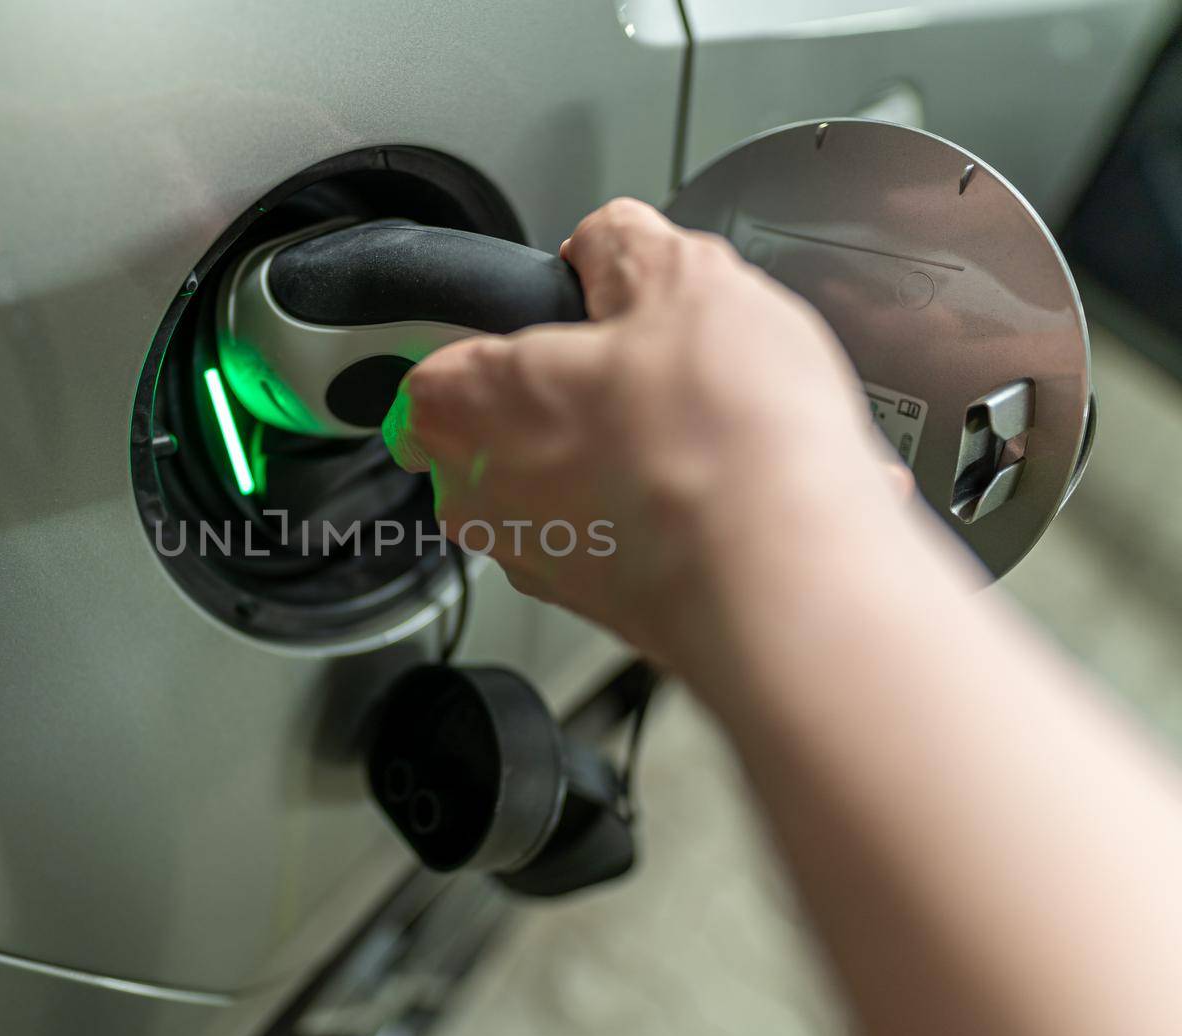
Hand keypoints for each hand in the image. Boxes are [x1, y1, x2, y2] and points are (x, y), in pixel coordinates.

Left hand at [383, 198, 910, 665]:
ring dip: (618, 463)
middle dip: (562, 403)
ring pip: (560, 492)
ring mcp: (542, 566)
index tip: (544, 330)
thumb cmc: (714, 442)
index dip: (493, 342)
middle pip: (496, 434)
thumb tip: (606, 242)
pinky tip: (733, 491)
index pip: (430, 371)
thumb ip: (621, 247)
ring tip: (704, 433)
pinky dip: (664, 518)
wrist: (784, 582)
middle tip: (639, 373)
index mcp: (467, 407)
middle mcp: (482, 500)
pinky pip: (621, 544)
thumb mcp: (680, 282)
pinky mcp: (606, 612)